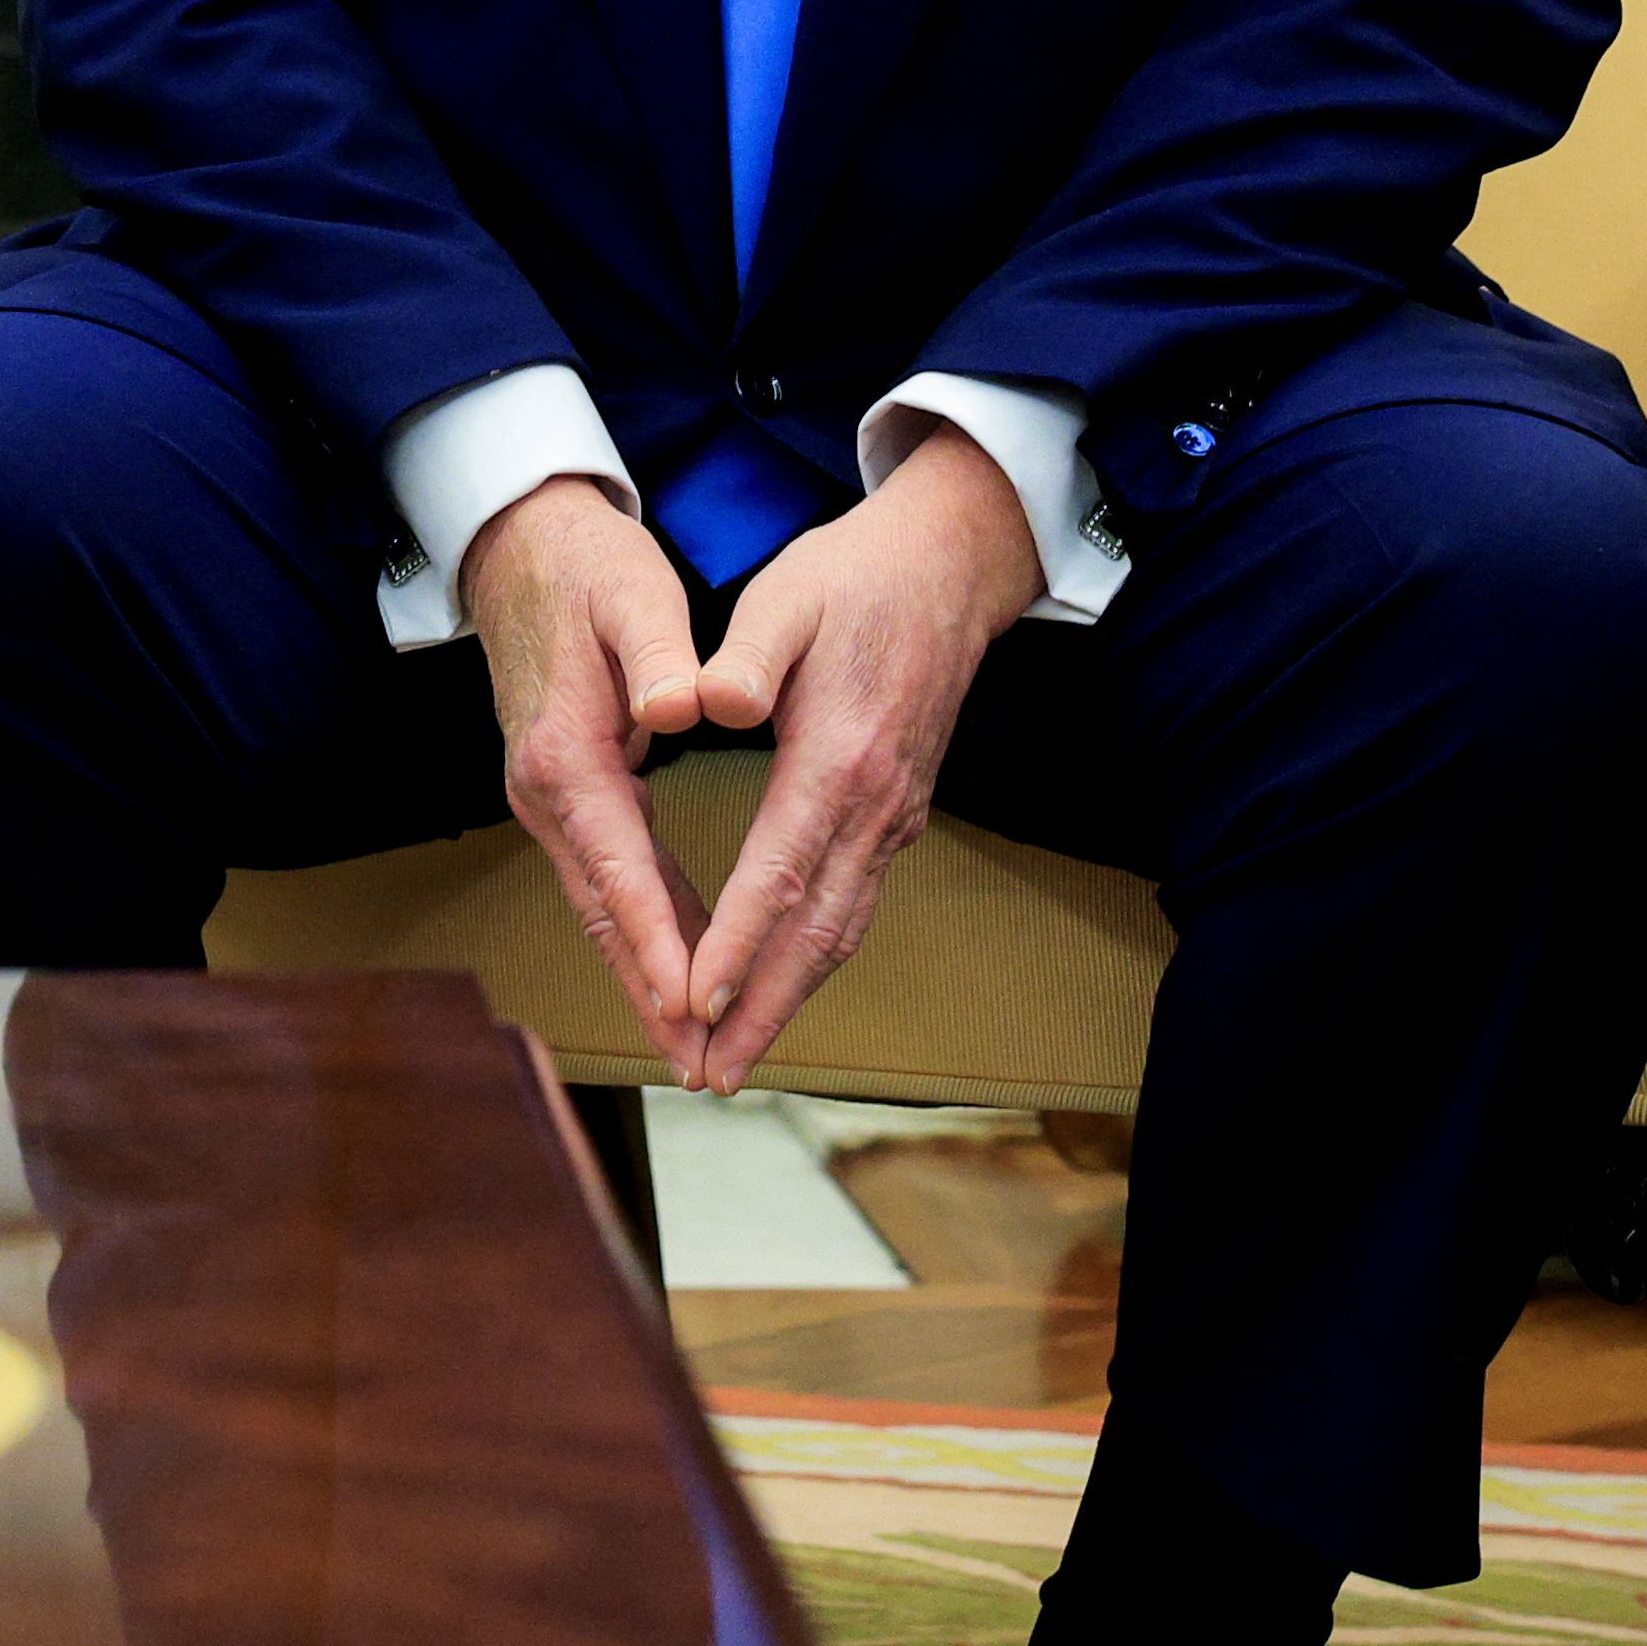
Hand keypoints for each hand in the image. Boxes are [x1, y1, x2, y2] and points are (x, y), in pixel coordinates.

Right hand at [460, 479, 718, 1079]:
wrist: (519, 545)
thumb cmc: (585, 566)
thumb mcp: (631, 596)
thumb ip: (659, 655)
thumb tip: (683, 709)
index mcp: (565, 754)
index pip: (619, 865)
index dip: (658, 938)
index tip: (695, 1002)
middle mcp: (546, 791)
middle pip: (604, 912)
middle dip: (651, 992)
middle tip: (700, 1065)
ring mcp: (550, 798)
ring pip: (605, 906)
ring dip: (648, 976)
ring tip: (695, 1044)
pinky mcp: (568, 793)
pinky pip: (611, 878)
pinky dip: (644, 929)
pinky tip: (681, 964)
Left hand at [669, 423, 1043, 1091]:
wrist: (950, 570)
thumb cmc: (854, 578)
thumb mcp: (787, 595)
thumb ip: (746, 654)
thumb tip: (707, 701)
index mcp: (838, 757)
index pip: (780, 870)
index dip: (738, 942)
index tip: (696, 998)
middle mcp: (875, 805)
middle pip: (817, 931)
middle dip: (763, 1010)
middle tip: (712, 1076)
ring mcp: (894, 817)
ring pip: (842, 931)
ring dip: (790, 1000)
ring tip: (737, 1059)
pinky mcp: (896, 815)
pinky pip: (854, 906)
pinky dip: (815, 960)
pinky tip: (780, 990)